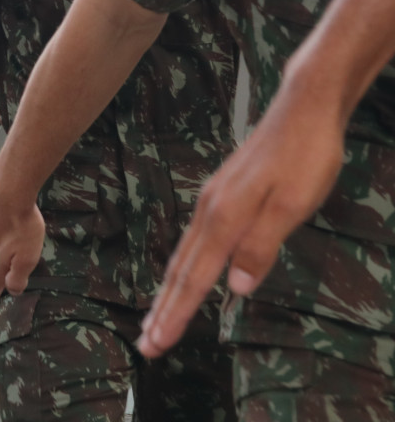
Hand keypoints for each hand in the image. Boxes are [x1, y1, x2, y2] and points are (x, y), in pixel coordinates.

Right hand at [138, 89, 345, 357]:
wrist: (303, 108)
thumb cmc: (305, 155)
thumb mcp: (292, 205)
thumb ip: (260, 247)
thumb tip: (235, 288)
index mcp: (225, 218)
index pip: (195, 278)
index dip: (177, 314)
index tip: (158, 343)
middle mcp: (210, 211)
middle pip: (179, 271)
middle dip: (162, 310)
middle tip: (147, 344)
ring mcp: (213, 201)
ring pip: (183, 256)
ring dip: (169, 291)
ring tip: (157, 317)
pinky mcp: (222, 194)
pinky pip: (194, 240)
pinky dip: (182, 266)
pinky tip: (184, 273)